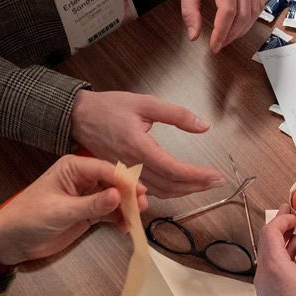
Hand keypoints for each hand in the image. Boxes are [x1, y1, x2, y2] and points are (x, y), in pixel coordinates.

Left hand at [0, 155, 148, 265]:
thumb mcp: (60, 211)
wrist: (12, 241)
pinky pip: (111, 212)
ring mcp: (87, 196)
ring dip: (126, 208)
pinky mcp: (89, 212)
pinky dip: (119, 219)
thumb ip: (91, 204)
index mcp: (73, 168)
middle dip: (129, 194)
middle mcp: (83, 179)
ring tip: (132, 220)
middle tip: (140, 207)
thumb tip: (117, 195)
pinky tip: (123, 227)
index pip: (105, 169)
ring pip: (115, 198)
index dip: (124, 180)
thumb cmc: (27, 218)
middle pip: (114, 182)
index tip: (139, 191)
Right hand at [70, 89, 224, 198]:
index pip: (173, 169)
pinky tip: (181, 186)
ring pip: (159, 193)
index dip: (197, 176)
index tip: (215, 175)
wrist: (78, 117)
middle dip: (196, 186)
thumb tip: (203, 126)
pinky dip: (168, 192)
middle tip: (217, 182)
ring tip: (204, 184)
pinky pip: (148, 192)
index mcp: (137, 147)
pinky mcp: (121, 178)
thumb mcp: (145, 103)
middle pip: (169, 186)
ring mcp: (124, 175)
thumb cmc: (108, 108)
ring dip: (184, 191)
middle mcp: (130, 166)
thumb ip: (176, 115)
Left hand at [178, 0, 263, 52]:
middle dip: (230, 35)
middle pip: (243, 16)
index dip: (221, 33)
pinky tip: (238, 25)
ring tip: (226, 37)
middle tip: (218, 44)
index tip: (214, 45)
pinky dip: (249, 20)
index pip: (228, 12)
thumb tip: (194, 34)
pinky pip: (258, 7)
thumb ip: (189, 10)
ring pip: (253, 14)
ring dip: (240, 30)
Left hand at [255, 204, 295, 295]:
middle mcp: (264, 274)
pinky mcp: (267, 291)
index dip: (282, 218)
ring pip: (266, 252)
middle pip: (265, 240)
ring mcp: (263, 284)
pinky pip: (269, 265)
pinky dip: (279, 253)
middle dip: (279, 225)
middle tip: (293, 214)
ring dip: (279, 238)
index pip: (271, 232)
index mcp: (275, 268)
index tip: (295, 213)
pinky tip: (293, 248)